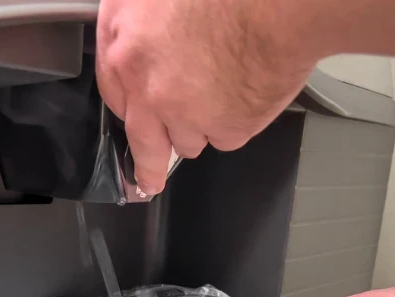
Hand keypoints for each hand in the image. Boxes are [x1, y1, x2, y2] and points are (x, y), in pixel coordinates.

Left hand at [95, 0, 320, 194]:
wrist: (278, 3)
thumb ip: (139, 24)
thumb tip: (139, 40)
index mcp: (126, 50)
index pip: (115, 97)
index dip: (130, 108)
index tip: (133, 121)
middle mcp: (150, 90)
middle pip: (145, 143)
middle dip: (148, 165)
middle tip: (149, 181)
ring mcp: (188, 115)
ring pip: (187, 140)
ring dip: (199, 126)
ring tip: (223, 90)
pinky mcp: (227, 128)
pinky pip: (225, 137)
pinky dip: (234, 122)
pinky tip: (244, 91)